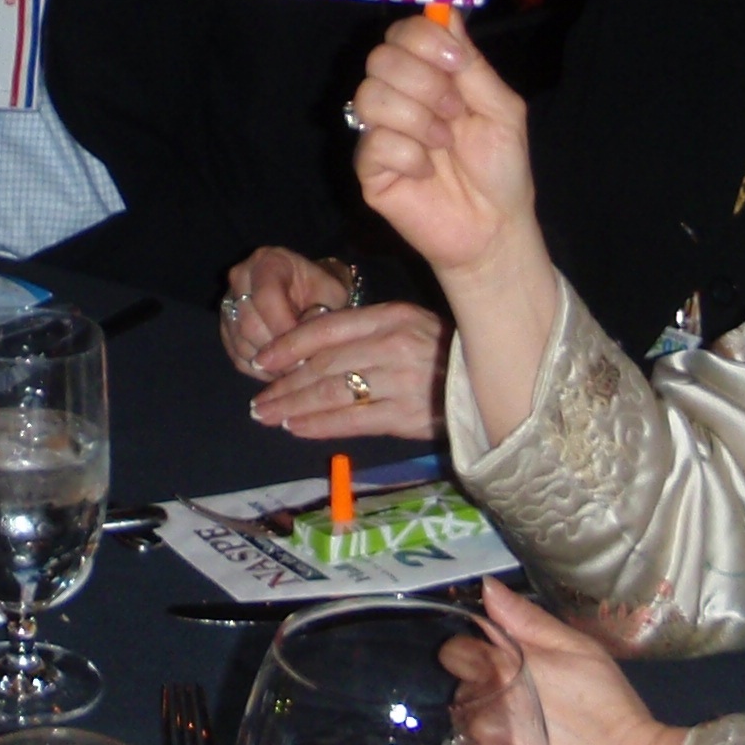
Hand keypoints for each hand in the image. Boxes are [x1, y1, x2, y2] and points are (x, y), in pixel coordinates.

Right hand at [221, 247, 348, 366]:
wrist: (307, 291)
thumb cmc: (321, 290)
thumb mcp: (332, 294)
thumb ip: (322, 313)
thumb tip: (305, 341)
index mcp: (266, 261)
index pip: (266, 298)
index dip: (285, 328)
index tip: (306, 349)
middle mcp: (239, 278)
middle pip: (249, 324)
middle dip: (277, 351)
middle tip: (302, 367)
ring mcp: (228, 304)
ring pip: (242, 344)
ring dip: (269, 364)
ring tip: (295, 371)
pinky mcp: (227, 329)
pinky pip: (238, 357)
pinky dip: (261, 371)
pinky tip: (282, 371)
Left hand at [242, 297, 445, 440]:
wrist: (486, 382)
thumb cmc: (438, 352)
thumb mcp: (404, 325)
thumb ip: (362, 331)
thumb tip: (306, 347)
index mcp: (390, 316)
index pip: (326, 328)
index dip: (288, 345)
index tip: (261, 360)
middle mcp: (393, 345)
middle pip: (324, 364)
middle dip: (284, 384)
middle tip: (258, 400)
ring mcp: (400, 382)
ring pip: (332, 393)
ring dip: (294, 406)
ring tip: (268, 414)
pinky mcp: (406, 416)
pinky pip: (353, 420)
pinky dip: (320, 425)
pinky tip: (297, 428)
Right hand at [351, 8, 538, 288]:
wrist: (494, 227)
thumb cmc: (500, 169)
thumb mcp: (502, 109)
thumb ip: (473, 66)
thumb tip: (446, 14)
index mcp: (430, 76)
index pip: (402, 33)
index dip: (423, 39)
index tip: (456, 63)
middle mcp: (398, 97)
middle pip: (380, 58)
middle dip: (424, 82)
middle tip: (454, 112)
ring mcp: (378, 132)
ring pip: (370, 97)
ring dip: (418, 120)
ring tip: (444, 144)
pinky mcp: (368, 169)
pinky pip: (373, 143)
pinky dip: (410, 156)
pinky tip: (427, 172)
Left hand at [455, 580, 684, 744]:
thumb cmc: (612, 711)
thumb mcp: (580, 651)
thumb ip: (526, 619)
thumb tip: (488, 589)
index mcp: (501, 669)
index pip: (454, 653)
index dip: (475, 656)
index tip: (498, 666)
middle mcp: (484, 711)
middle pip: (461, 693)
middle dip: (483, 694)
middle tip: (525, 706)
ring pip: (465, 732)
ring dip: (486, 732)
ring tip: (528, 739)